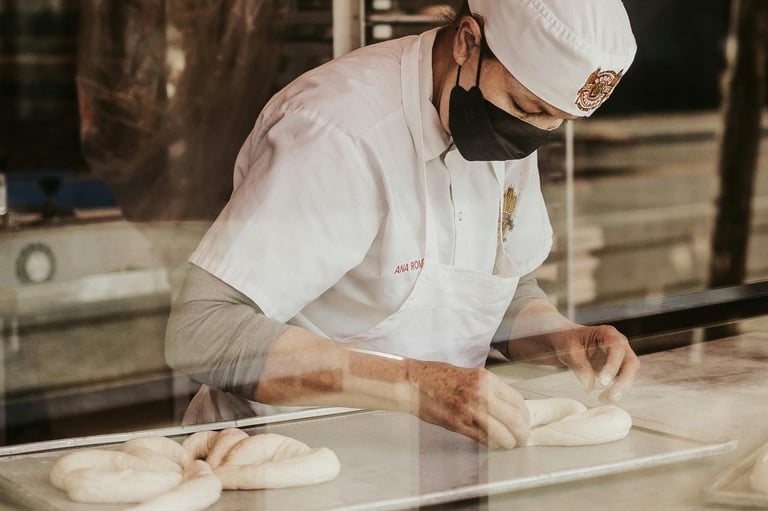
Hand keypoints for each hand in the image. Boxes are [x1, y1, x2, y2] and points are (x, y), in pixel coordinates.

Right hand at [402, 359, 529, 448]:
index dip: (524, 415)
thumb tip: (507, 405)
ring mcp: (469, 410)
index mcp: (485, 379)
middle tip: (522, 438)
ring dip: (508, 441)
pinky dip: (491, 443)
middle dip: (521, 433)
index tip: (524, 421)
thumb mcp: (470, 375)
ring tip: (509, 443)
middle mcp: (481, 394)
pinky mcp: (457, 424)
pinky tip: (492, 442)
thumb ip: (489, 389)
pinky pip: (482, 438)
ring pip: (501, 432)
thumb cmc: (438, 377)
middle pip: (515, 419)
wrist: (413, 383)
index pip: (517, 401)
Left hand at [547, 324, 639, 402]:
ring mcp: (621, 355)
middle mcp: (619, 343)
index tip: (603, 382)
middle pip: (632, 363)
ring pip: (631, 373)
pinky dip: (616, 390)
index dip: (613, 366)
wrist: (568, 341)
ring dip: (621, 388)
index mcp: (607, 333)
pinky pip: (624, 380)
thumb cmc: (568, 341)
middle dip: (624, 382)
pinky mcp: (619, 367)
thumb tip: (589, 386)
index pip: (617, 349)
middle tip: (612, 396)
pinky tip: (603, 397)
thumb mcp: (568, 351)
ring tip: (603, 399)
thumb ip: (579, 366)